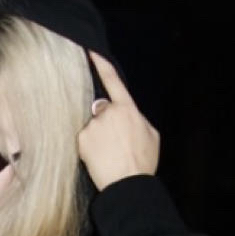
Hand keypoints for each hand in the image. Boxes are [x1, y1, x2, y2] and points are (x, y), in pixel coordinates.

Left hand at [78, 51, 159, 188]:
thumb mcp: (152, 135)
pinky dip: (90, 148)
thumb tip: (129, 115)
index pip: (113, 81)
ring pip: (93, 127)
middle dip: (106, 123)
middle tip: (116, 144)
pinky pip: (85, 140)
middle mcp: (107, 112)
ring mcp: (93, 125)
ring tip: (111, 155)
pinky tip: (101, 159)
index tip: (91, 51)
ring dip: (99, 138)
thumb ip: (138, 118)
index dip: (101, 64)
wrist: (127, 184)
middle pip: (102, 111)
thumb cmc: (142, 161)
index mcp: (127, 109)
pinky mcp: (82, 139)